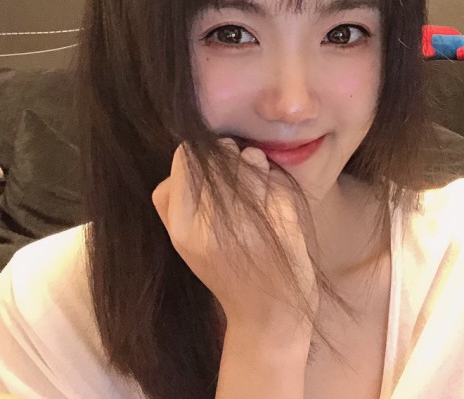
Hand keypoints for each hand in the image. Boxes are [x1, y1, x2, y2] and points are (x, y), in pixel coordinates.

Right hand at [152, 142, 317, 344]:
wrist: (267, 317)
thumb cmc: (225, 272)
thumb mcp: (186, 243)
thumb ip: (177, 201)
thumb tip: (192, 149)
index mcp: (183, 229)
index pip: (185, 160)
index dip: (198, 155)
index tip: (209, 165)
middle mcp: (213, 225)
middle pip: (220, 155)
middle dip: (230, 157)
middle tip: (237, 168)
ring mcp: (250, 222)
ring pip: (250, 159)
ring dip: (254, 161)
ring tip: (255, 174)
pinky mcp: (283, 221)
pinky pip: (276, 177)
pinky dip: (275, 180)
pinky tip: (272, 195)